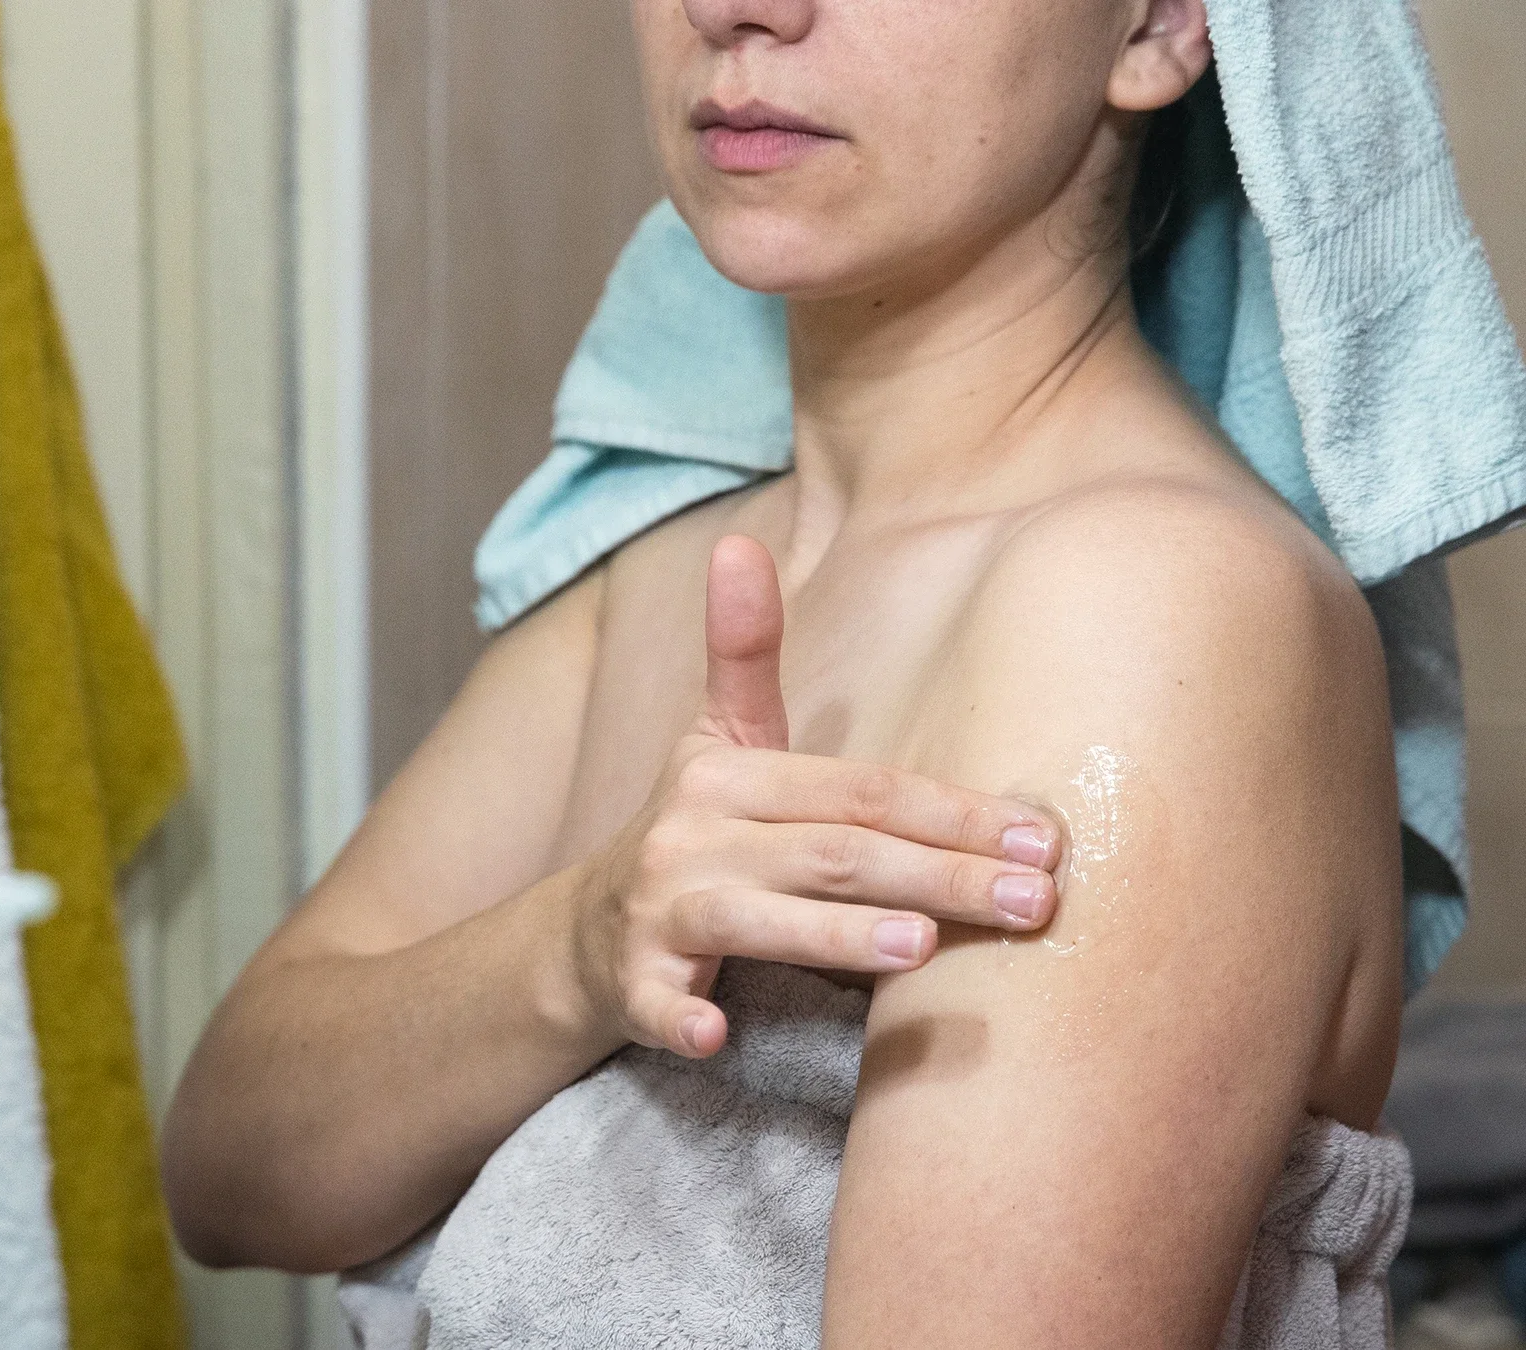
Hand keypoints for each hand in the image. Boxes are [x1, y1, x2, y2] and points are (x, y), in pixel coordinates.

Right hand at [571, 536, 1063, 1058]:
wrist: (583, 936)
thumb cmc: (694, 833)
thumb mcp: (715, 740)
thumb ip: (743, 652)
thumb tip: (737, 541)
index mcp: (726, 772)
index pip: (860, 788)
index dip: (952, 809)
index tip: (1044, 834)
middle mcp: (690, 834)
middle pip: (831, 852)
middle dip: (939, 875)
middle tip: (1036, 902)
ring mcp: (659, 911)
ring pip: (757, 920)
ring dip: (837, 934)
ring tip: (924, 947)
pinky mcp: (633, 984)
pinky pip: (659, 1004)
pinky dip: (682, 1019)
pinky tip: (716, 1036)